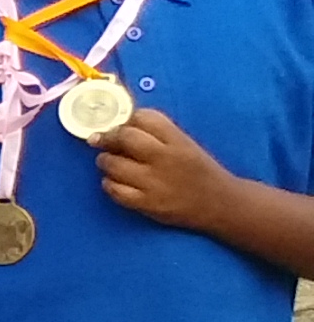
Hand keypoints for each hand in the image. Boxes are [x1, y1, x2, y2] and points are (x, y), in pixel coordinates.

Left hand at [94, 109, 232, 232]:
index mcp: (178, 140)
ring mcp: (155, 182)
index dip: (127, 120)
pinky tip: (114, 181)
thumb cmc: (199, 171)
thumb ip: (158, 134)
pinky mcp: (147, 204)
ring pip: (114, 164)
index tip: (120, 126)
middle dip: (108, 137)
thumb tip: (120, 125)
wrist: (221, 204)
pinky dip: (109, 184)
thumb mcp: (186, 144)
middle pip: (125, 137)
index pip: (145, 118)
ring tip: (109, 162)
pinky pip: (115, 190)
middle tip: (101, 141)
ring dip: (105, 161)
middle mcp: (166, 158)